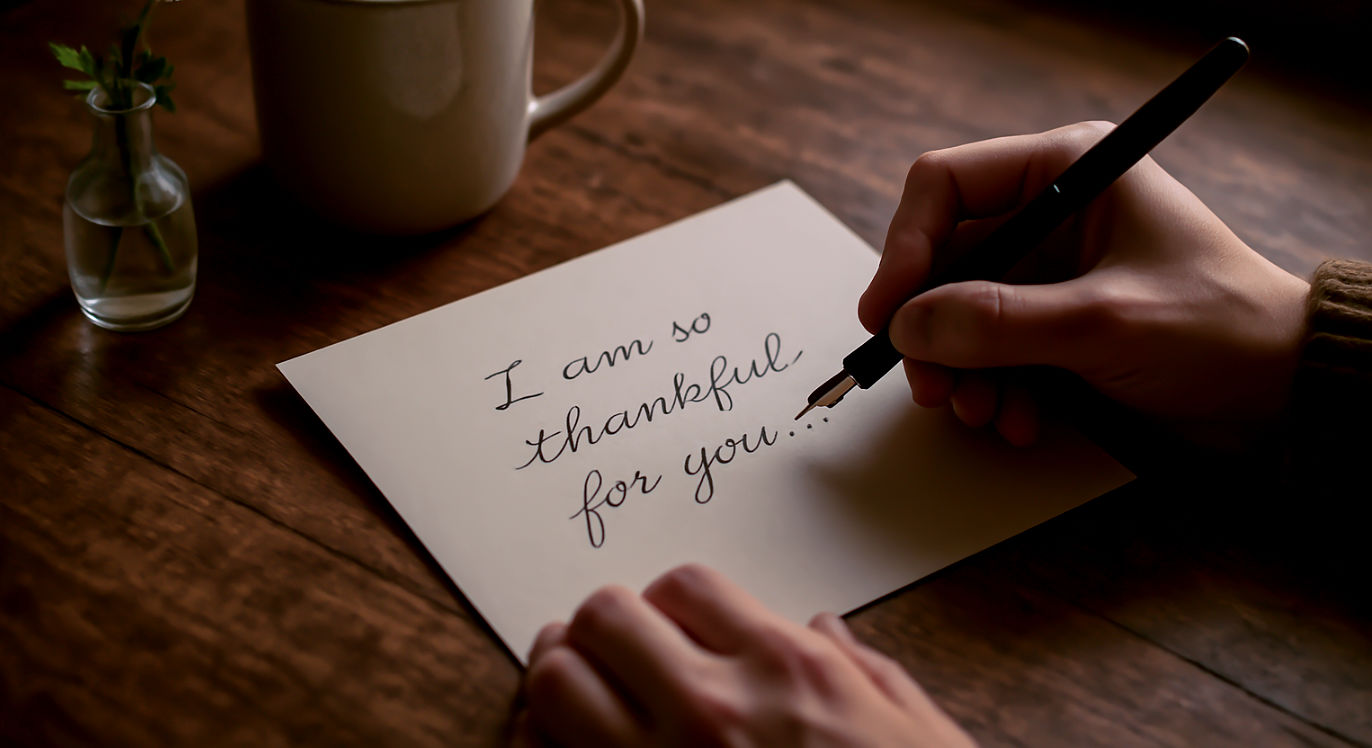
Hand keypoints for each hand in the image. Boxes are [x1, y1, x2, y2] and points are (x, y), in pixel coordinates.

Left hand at [513, 564, 974, 747]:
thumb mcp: (917, 733)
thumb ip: (860, 670)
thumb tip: (821, 629)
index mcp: (785, 672)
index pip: (683, 586)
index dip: (669, 602)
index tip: (675, 627)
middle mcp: (711, 712)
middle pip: (604, 617)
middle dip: (605, 626)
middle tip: (618, 650)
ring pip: (554, 682)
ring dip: (562, 677)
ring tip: (582, 692)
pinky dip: (540, 743)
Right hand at [860, 121, 1309, 447]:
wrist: (1283, 391)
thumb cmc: (1219, 329)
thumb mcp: (1101, 324)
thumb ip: (996, 322)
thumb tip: (906, 327)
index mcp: (1068, 170)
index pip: (945, 187)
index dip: (905, 248)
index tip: (888, 315)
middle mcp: (1052, 212)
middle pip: (945, 259)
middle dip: (933, 329)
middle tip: (930, 387)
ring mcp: (1052, 270)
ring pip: (961, 312)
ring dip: (962, 370)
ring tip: (985, 414)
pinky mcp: (1055, 320)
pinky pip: (992, 348)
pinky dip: (995, 388)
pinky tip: (1021, 420)